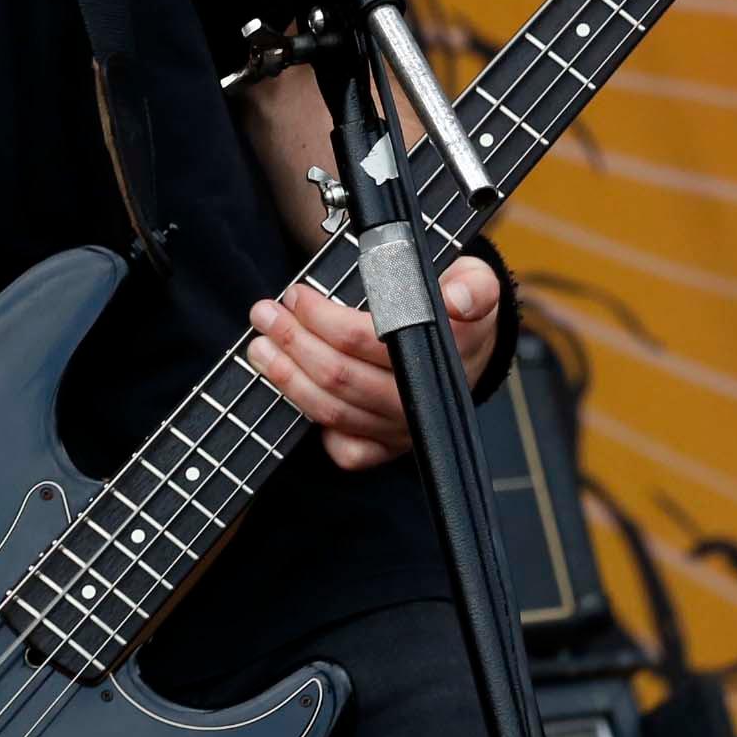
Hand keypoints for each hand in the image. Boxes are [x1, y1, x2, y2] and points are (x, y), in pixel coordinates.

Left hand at [244, 255, 501, 469]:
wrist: (473, 352)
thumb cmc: (461, 312)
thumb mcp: (476, 284)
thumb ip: (475, 288)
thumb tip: (458, 301)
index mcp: (438, 356)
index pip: (364, 341)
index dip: (322, 319)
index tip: (297, 295)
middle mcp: (418, 401)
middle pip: (339, 376)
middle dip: (293, 342)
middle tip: (264, 314)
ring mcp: (402, 429)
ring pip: (334, 411)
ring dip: (288, 378)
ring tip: (260, 346)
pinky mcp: (389, 449)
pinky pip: (348, 452)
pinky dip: (319, 428)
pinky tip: (294, 394)